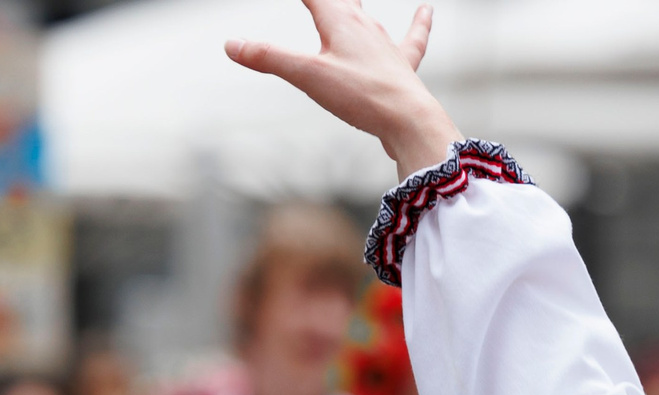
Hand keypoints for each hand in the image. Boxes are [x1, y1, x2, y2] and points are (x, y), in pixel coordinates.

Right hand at [225, 0, 458, 177]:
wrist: (409, 120)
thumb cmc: (361, 95)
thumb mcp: (307, 76)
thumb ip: (269, 59)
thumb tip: (232, 45)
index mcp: (340, 20)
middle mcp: (364, 25)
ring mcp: (385, 43)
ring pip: (367, 15)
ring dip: (354, 5)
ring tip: (349, 1)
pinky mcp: (402, 65)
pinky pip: (413, 37)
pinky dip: (419, 22)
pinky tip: (426, 10)